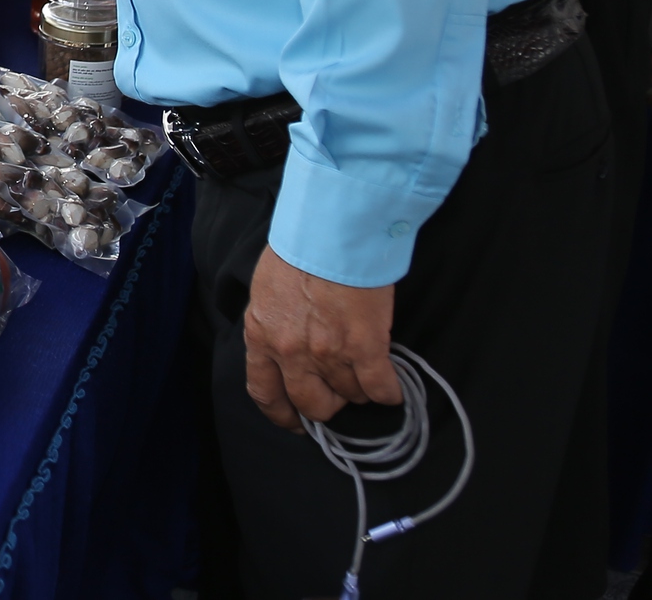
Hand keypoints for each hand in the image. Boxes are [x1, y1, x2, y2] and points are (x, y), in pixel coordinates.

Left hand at [242, 246, 400, 431]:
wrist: (332, 231)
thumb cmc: (299, 249)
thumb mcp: (267, 291)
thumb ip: (274, 324)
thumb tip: (287, 346)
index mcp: (261, 336)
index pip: (264, 392)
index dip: (282, 414)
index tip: (296, 421)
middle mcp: (290, 352)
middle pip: (311, 404)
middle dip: (327, 404)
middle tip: (339, 392)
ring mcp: (328, 354)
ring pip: (349, 395)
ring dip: (358, 390)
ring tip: (364, 373)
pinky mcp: (364, 348)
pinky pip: (379, 388)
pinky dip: (388, 392)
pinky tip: (391, 387)